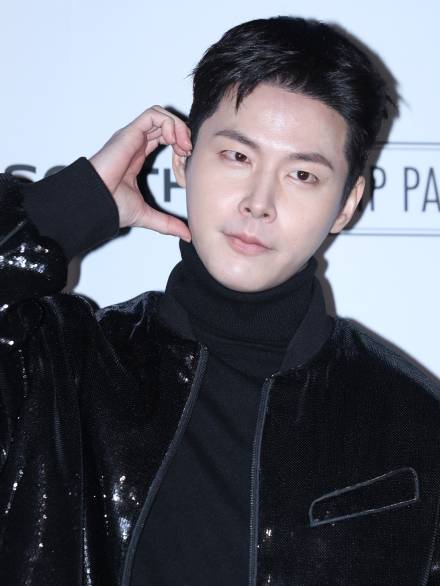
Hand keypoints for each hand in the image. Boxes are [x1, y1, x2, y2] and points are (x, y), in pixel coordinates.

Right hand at [89, 105, 191, 240]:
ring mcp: (131, 137)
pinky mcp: (129, 133)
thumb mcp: (148, 215)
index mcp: (137, 157)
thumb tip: (187, 234)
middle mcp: (134, 144)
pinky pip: (153, 115)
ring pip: (160, 116)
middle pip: (163, 125)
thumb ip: (167, 223)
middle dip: (182, 134)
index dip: (179, 145)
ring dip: (177, 127)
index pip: (162, 138)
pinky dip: (168, 124)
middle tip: (188, 152)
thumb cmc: (111, 207)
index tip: (186, 160)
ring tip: (183, 146)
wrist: (96, 203)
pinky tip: (174, 141)